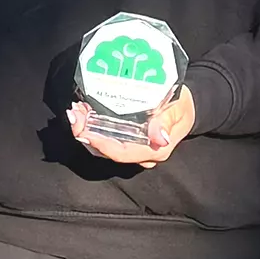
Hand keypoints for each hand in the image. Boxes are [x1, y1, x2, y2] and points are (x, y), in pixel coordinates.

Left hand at [68, 88, 196, 167]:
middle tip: (74, 114)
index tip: (85, 131)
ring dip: (86, 129)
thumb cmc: (182, 106)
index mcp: (154, 150)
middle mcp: (140, 153)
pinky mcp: (127, 139)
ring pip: (104, 145)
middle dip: (87, 134)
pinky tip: (84, 111)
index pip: (123, 153)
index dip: (102, 145)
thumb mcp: (178, 109)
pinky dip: (92, 125)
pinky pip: (106, 137)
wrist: (185, 105)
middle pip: (108, 150)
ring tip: (75, 111)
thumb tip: (159, 139)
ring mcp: (132, 147)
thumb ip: (166, 122)